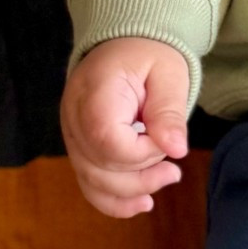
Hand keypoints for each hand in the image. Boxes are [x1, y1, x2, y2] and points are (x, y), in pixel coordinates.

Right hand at [59, 36, 191, 217]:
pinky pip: (88, 181)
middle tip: (174, 171)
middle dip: (140, 177)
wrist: (124, 45)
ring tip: (164, 181)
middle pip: (97, 166)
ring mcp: (71, 134)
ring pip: (91, 179)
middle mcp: (74, 116)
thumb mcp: (169, 73)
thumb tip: (176, 150)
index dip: (141, 153)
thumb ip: (169, 111)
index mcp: (95, 91)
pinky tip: (140, 203)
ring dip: (129, 192)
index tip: (166, 140)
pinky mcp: (79, 146)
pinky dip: (112, 200)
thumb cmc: (149, 55)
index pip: (107, 141)